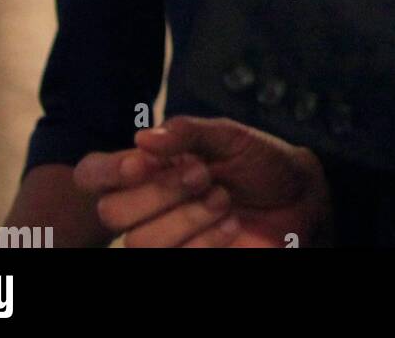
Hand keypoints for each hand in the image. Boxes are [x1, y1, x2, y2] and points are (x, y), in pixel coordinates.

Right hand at [74, 117, 333, 247]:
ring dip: (184, 218)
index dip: (105, 171)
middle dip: (157, 192)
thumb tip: (143, 137)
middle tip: (203, 175)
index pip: (94, 173)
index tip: (140, 162)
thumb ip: (188, 133)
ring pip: (138, 242)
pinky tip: (230, 223)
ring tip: (222, 198)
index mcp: (151, 167)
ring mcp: (164, 238)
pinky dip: (202, 242)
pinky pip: (171, 260)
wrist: (299, 199)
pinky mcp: (185, 259)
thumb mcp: (230, 136)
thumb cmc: (261, 162)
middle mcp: (148, 204)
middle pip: (112, 212)